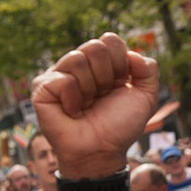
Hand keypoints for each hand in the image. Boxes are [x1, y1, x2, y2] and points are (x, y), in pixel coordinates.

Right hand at [30, 34, 162, 180]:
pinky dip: (74, 99)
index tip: (119, 86)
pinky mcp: (42, 87)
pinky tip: (72, 111)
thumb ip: (149, 69)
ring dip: (90, 88)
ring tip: (87, 104)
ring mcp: (59, 74)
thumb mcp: (146, 97)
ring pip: (77, 58)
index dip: (120, 65)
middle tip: (102, 96)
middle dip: (106, 76)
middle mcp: (79, 65)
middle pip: (95, 46)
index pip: (110, 40)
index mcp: (101, 62)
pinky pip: (64, 79)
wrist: (102, 151)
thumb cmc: (119, 126)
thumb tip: (132, 54)